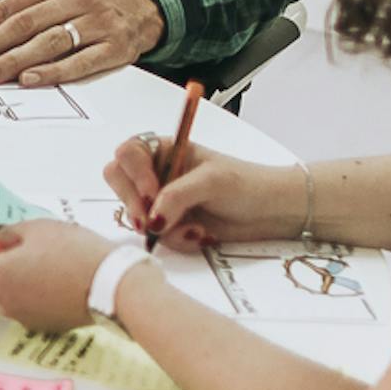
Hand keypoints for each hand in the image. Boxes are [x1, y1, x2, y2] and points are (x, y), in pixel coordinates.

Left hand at [0, 0, 161, 85]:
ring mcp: (97, 22)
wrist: (143, 0)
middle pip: (24, 24)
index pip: (8, 6)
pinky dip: (53, 72)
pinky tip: (30, 79)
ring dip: (14, 61)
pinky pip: (80, 62)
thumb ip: (14, 12)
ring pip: (49, 42)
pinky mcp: (115, 46)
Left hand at [0, 218, 119, 334]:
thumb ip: (8, 233)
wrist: (112, 286)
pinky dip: (35, 293)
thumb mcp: (38, 229)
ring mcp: (23, 318)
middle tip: (27, 247)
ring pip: (9, 293)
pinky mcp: (44, 326)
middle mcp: (3, 303)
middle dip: (0, 262)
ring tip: (47, 263)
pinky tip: (58, 281)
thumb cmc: (73, 251)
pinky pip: (29, 305)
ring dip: (18, 278)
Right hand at [104, 139, 300, 252]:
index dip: (134, 174)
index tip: (152, 194)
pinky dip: (176, 239)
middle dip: (136, 205)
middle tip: (155, 220)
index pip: (128, 154)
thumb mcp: (212, 181)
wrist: (271, 212)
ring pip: (136, 215)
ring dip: (164, 226)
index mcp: (165, 150)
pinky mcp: (170, 225)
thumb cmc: (248, 184)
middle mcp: (157, 173)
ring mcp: (161, 201)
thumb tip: (152, 217)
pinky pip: (156, 236)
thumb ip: (177, 195)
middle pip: (119, 182)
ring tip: (194, 226)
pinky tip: (199, 233)